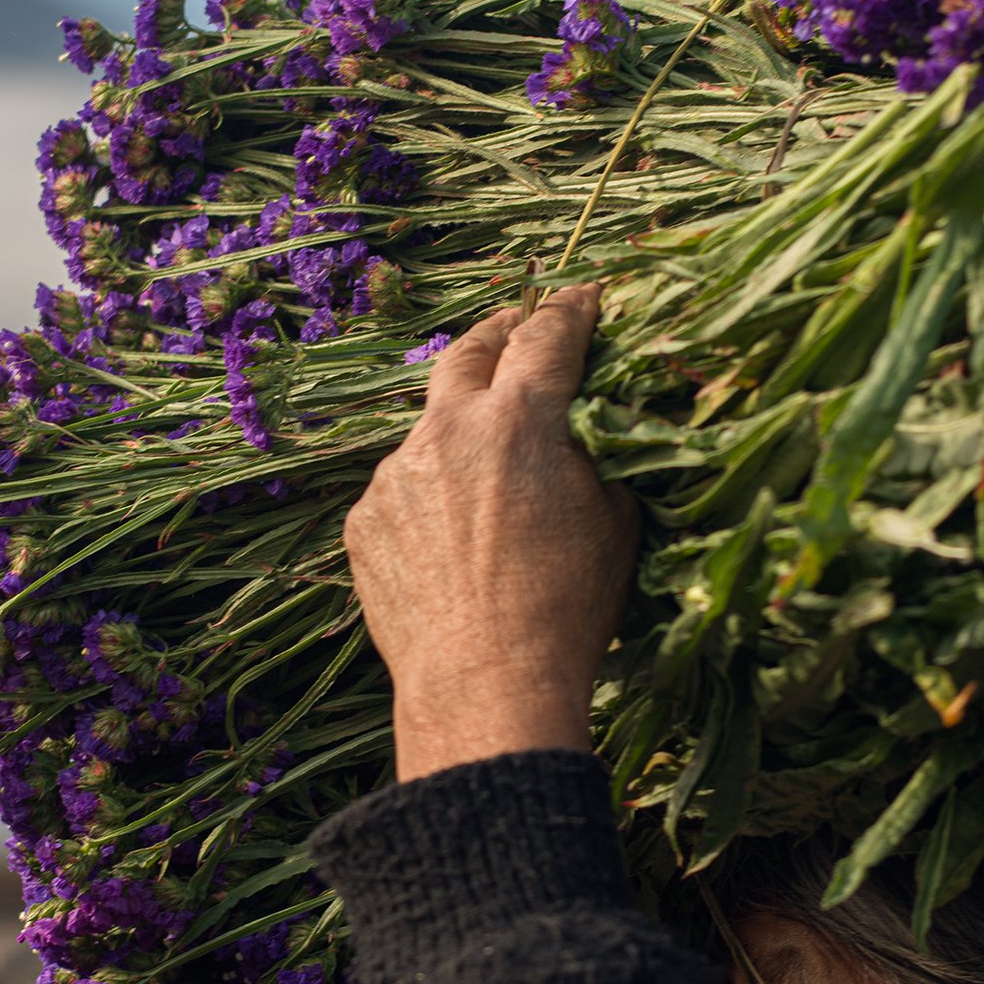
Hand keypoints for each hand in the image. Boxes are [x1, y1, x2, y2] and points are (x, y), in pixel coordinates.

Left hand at [343, 286, 639, 779]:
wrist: (484, 686)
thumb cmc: (566, 609)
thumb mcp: (617, 521)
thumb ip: (603, 454)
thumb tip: (602, 424)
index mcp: (521, 419)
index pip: (548, 334)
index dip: (573, 308)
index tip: (587, 297)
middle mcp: (448, 429)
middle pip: (472, 350)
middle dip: (503, 330)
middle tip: (523, 324)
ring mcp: (397, 473)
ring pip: (433, 426)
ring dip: (464, 428)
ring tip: (493, 464)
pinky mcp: (366, 519)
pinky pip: (405, 487)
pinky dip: (433, 493)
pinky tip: (458, 537)